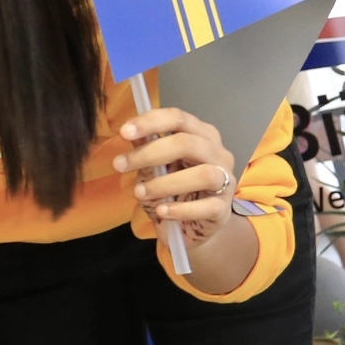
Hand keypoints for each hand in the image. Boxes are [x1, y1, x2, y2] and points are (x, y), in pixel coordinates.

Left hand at [113, 106, 238, 244]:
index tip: (123, 132)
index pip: (178, 118)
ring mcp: (225, 180)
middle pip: (188, 143)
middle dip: (149, 153)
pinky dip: (181, 210)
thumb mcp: (153, 168)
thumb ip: (145, 148)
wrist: (188, 225)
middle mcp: (218, 153)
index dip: (151, 122)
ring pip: (203, 174)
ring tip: (139, 193)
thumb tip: (129, 129)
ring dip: (165, 184)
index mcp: (200, 135)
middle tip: (119, 165)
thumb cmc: (172, 191)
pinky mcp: (223, 209)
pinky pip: (207, 207)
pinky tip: (161, 211)